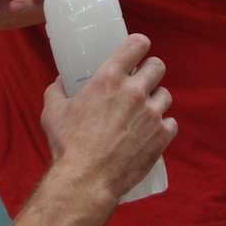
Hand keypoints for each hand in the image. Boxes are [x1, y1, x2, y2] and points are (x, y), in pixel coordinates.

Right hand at [42, 33, 176, 203]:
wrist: (86, 180)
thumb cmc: (68, 146)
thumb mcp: (53, 112)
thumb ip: (57, 92)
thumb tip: (60, 82)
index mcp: (109, 78)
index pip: (137, 44)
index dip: (140, 45)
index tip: (138, 51)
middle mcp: (134, 91)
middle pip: (158, 66)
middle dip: (150, 72)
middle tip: (141, 83)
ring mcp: (151, 114)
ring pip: (165, 96)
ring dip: (156, 101)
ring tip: (143, 112)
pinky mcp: (161, 136)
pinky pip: (171, 123)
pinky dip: (163, 127)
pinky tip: (151, 133)